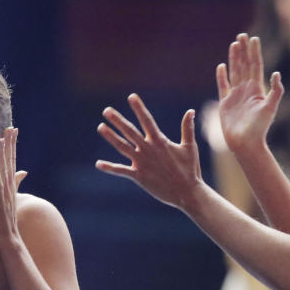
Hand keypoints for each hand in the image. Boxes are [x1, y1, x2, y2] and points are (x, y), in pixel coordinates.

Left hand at [0, 127, 27, 248]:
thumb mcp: (8, 197)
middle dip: (10, 144)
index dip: (12, 145)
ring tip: (2, 140)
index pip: (11, 160)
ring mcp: (5, 194)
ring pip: (4, 170)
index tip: (12, 130)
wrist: (7, 237)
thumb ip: (15, 183)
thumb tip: (22, 171)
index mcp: (9, 184)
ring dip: (3, 155)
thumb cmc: (4, 219)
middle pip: (10, 161)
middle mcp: (9, 186)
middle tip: (11, 128)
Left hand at [95, 93, 200, 210]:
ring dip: (111, 137)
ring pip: (123, 147)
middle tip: (106, 110)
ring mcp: (142, 163)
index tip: (131, 96)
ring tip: (100, 126)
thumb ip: (187, 128)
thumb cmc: (190, 169)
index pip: (147, 120)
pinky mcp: (139, 176)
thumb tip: (191, 111)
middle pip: (130, 131)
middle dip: (118, 120)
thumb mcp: (189, 147)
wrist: (187, 193)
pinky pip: (121, 171)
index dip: (139, 108)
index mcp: (160, 141)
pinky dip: (110, 167)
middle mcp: (149, 150)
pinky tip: (98, 164)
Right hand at [216, 33, 283, 153]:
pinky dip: (222, 76)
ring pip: (234, 72)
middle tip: (242, 36)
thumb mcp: (270, 108)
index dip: (254, 52)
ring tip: (233, 45)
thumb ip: (275, 91)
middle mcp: (246, 89)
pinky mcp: (225, 103)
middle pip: (244, 65)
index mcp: (257, 89)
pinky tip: (222, 66)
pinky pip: (223, 86)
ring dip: (234, 58)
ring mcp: (235, 95)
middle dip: (243, 50)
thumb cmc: (259, 127)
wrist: (245, 142)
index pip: (256, 65)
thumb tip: (277, 73)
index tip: (254, 38)